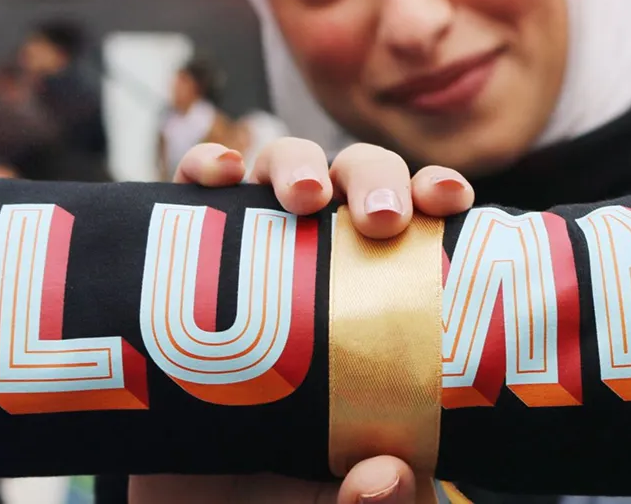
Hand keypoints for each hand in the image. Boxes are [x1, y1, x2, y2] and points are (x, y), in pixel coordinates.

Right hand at [129, 139, 474, 502]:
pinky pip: (189, 197)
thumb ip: (386, 502)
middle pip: (355, 184)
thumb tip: (384, 476)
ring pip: (279, 172)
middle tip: (380, 217)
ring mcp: (251, 259)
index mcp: (378, 308)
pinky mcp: (180, 266)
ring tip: (302, 196)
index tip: (450, 198)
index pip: (419, 229)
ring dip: (294, 161)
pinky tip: (215, 173)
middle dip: (374, 175)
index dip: (435, 193)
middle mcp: (319, 269)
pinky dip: (203, 164)